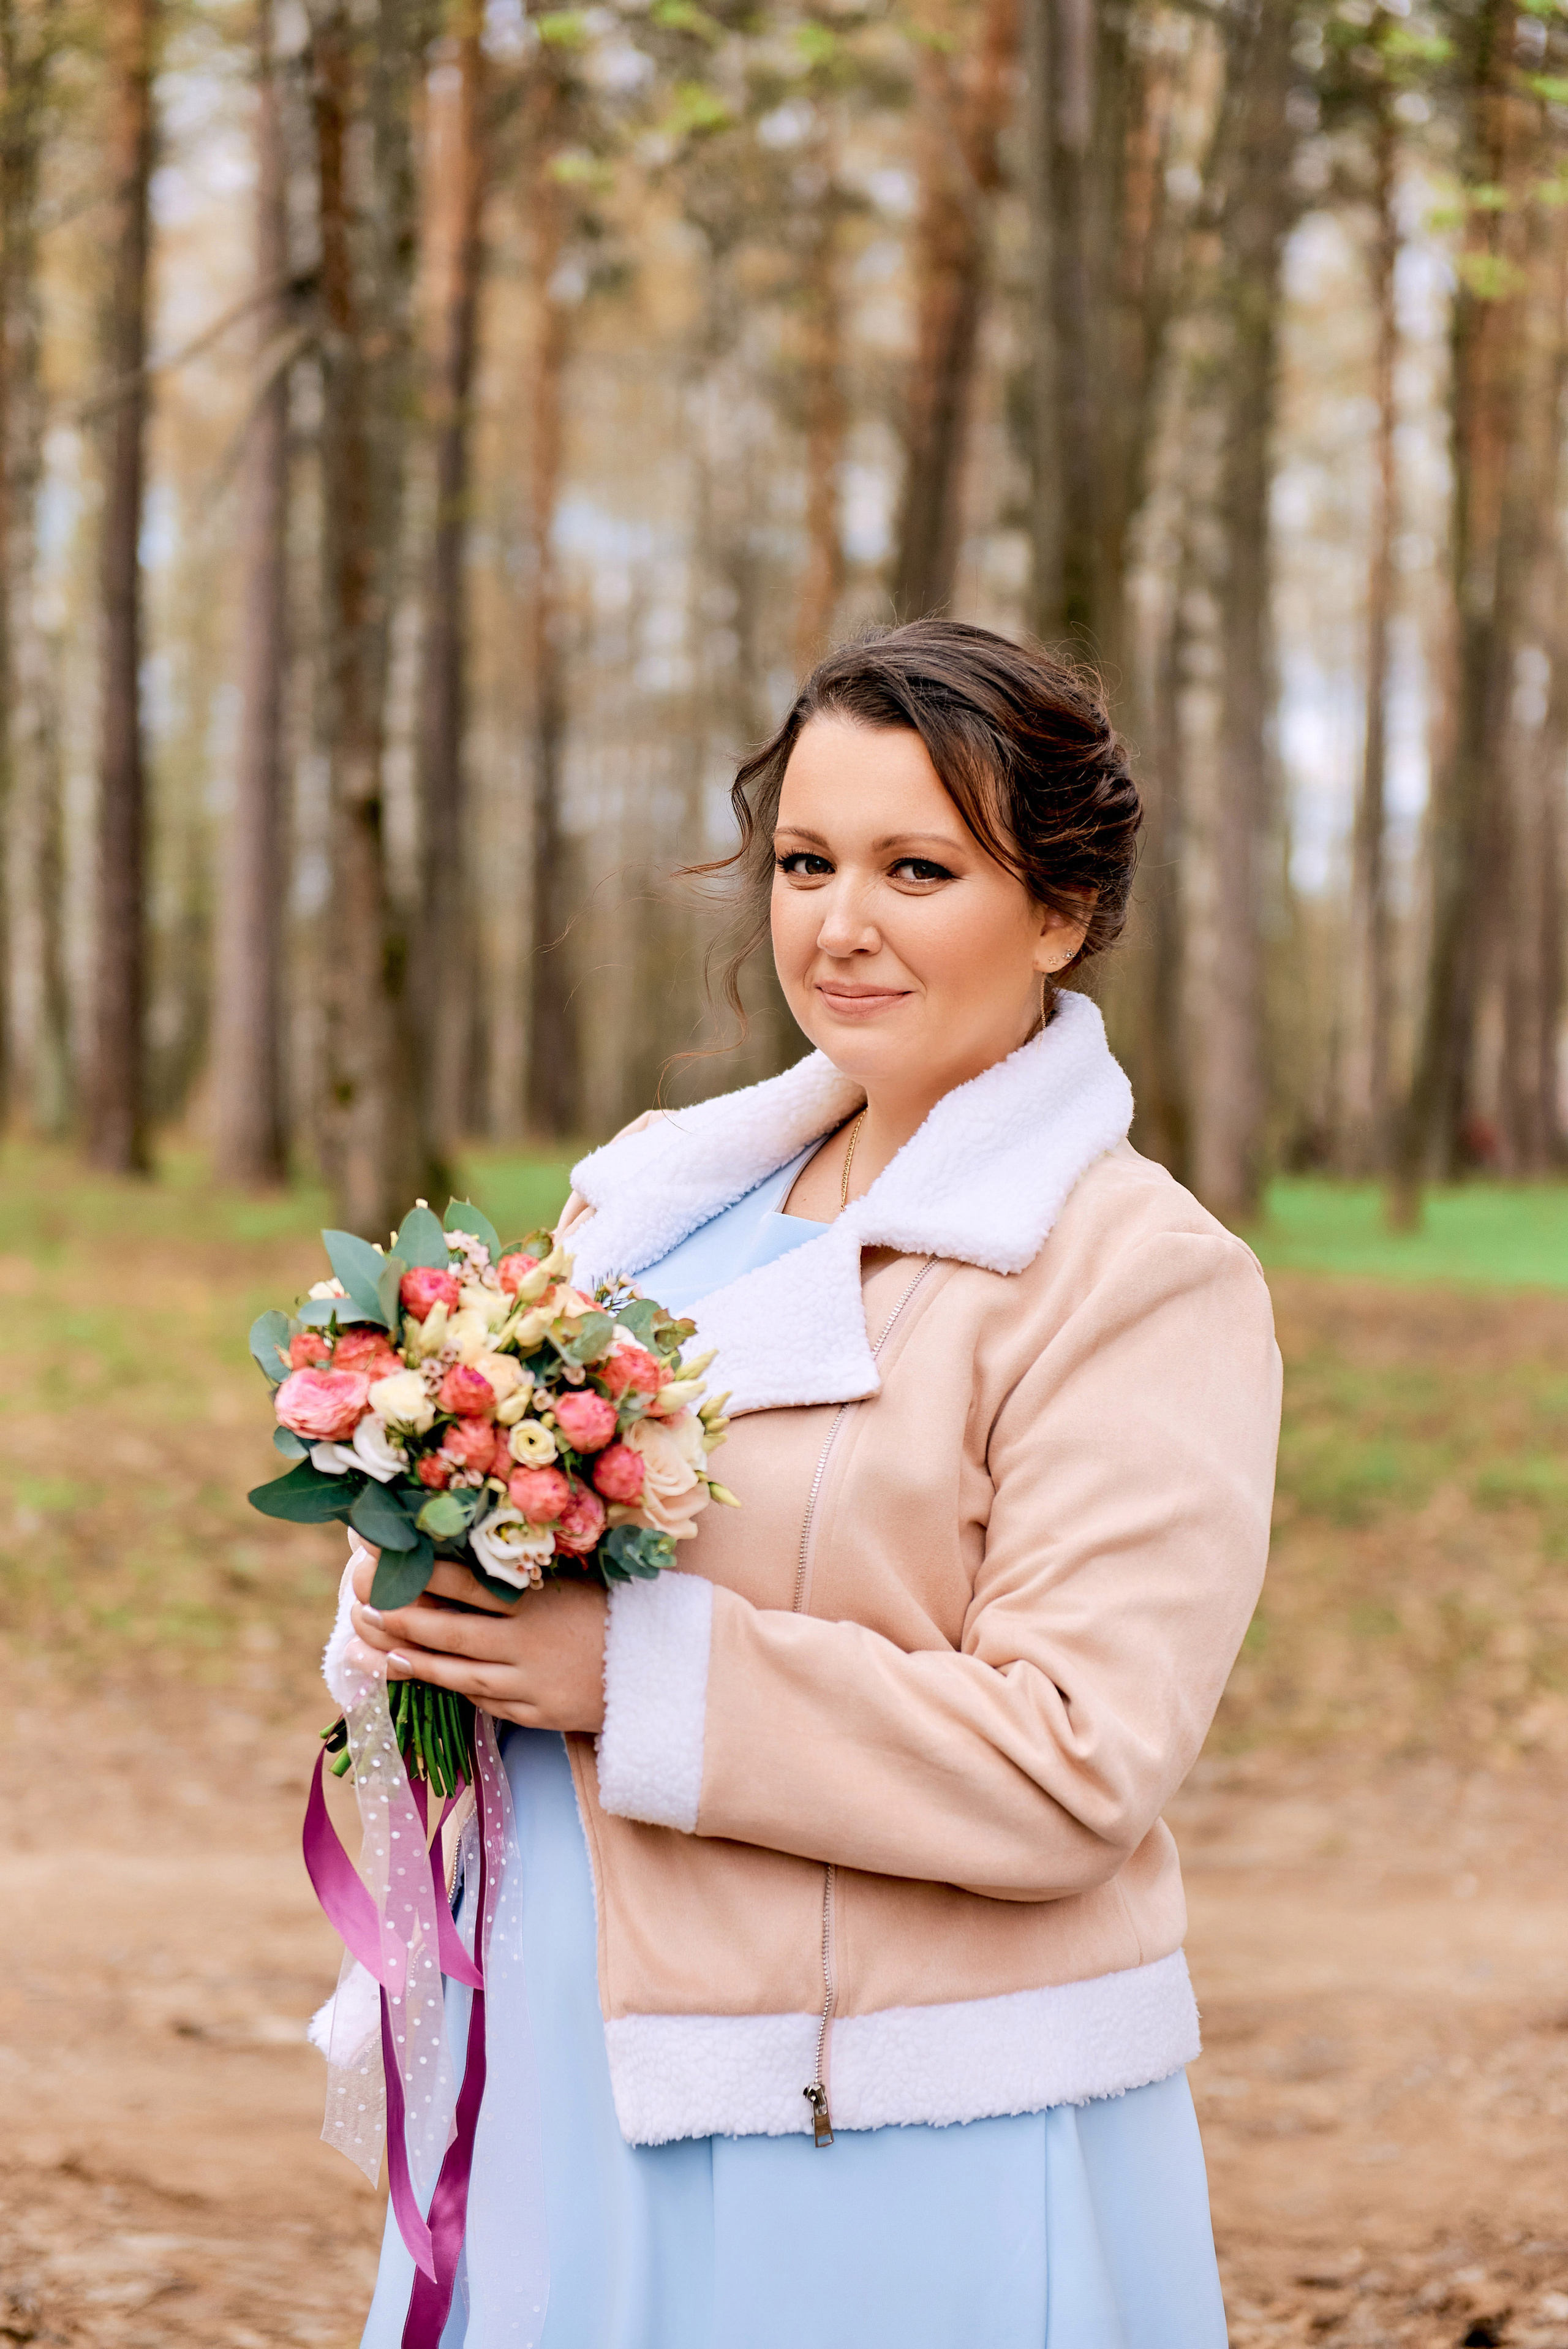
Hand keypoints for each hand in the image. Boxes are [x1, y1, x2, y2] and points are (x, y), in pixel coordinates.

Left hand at [348, 1548, 607, 1733]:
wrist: (661, 1669)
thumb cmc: (614, 1612)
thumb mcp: (573, 1581)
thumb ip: (523, 1574)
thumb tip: (467, 1551)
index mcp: (541, 1601)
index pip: (468, 1583)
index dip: (421, 1573)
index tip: (381, 1560)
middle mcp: (530, 1643)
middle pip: (453, 1633)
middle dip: (403, 1620)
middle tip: (361, 1606)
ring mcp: (532, 1683)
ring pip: (459, 1675)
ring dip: (414, 1661)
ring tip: (377, 1648)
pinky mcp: (537, 1713)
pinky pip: (484, 1701)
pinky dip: (451, 1688)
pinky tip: (422, 1676)